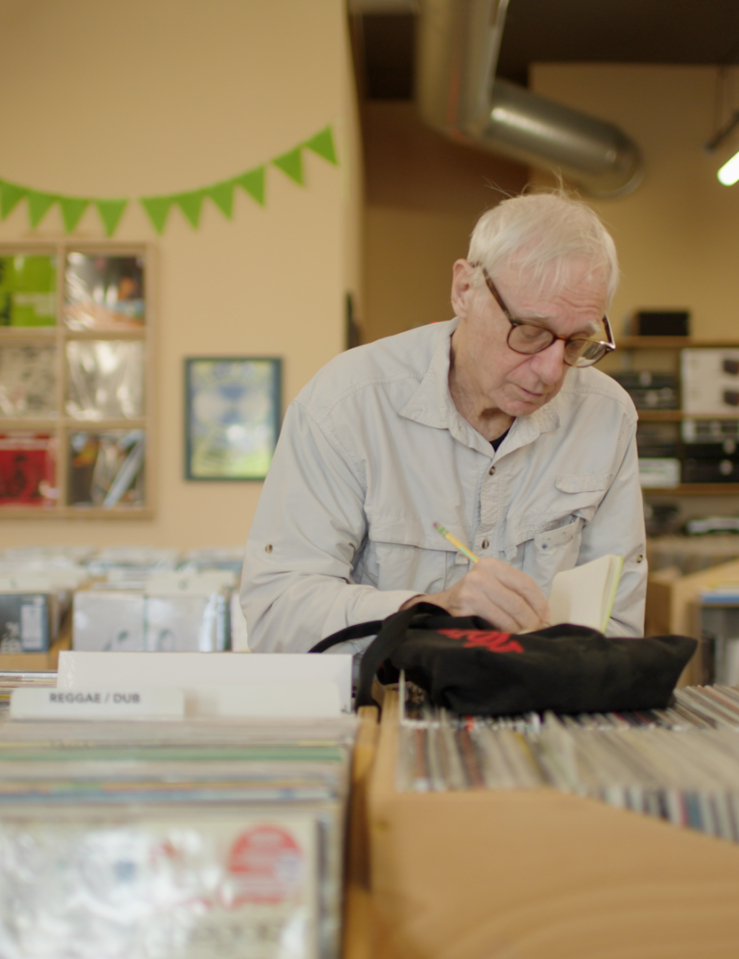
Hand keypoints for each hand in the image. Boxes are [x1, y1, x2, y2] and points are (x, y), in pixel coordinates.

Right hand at [401, 557, 549, 632]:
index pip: (525, 583)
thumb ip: (513, 593)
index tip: (546, 616)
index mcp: (492, 565)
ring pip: (510, 614)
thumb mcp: (492, 587)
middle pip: (518, 600)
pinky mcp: (466, 605)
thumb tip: (542, 614)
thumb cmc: (473, 599)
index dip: (539, 602)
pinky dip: (505, 631)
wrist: (440, 608)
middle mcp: (481, 573)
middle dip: (531, 619)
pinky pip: (496, 623)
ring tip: (520, 632)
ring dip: (519, 627)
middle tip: (536, 629)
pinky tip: (505, 633)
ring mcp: (472, 589)